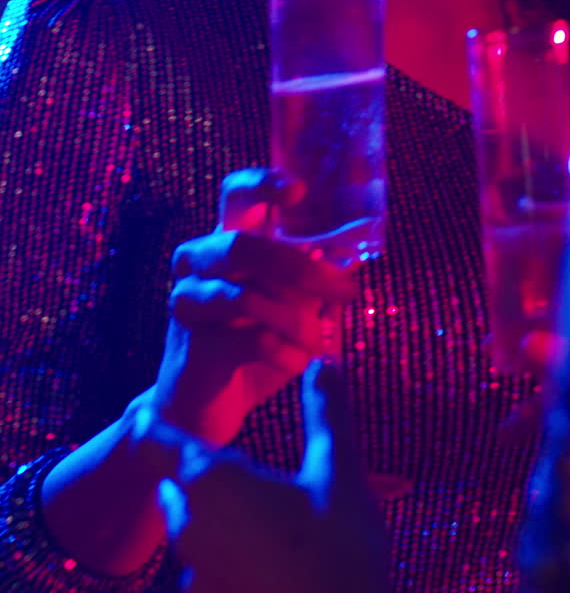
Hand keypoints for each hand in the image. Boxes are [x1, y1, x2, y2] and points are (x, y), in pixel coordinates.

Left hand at [133, 359, 406, 592]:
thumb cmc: (340, 550)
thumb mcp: (339, 469)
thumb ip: (326, 410)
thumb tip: (322, 360)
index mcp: (210, 481)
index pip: (152, 438)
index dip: (153, 420)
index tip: (159, 409)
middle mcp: (189, 526)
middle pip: (173, 486)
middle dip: (196, 472)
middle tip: (237, 465)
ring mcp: (194, 579)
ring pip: (192, 534)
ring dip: (215, 521)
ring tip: (265, 521)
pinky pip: (208, 579)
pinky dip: (228, 567)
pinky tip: (270, 570)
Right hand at [152, 169, 356, 445]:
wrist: (206, 408)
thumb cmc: (253, 344)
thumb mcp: (293, 305)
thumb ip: (318, 276)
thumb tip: (358, 249)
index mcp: (224, 241)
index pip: (236, 194)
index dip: (263, 184)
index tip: (298, 192)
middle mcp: (198, 263)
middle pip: (241, 244)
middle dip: (302, 269)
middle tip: (344, 291)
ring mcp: (187, 302)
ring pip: (245, 297)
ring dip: (295, 320)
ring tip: (316, 340)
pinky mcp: (192, 345)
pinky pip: (249, 342)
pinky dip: (285, 354)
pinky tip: (296, 363)